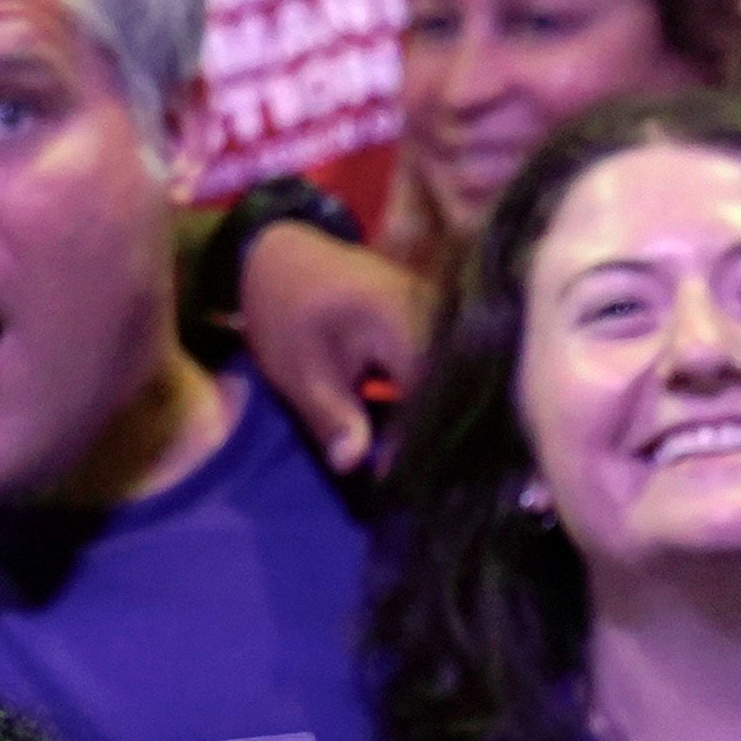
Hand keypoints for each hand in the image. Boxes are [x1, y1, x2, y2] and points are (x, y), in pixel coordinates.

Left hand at [235, 225, 431, 475]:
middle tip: (422, 484)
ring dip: (441, 418)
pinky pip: (448, 364)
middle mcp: (437, 311)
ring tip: (430, 465)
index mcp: (403, 319)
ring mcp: (443, 310)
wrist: (284, 256)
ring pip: (456, 377)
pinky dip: (437, 397)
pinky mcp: (438, 316)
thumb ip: (332, 418)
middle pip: (454, 386)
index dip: (419, 443)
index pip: (431, 394)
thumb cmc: (284, 311)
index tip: (401, 485)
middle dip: (438, 436)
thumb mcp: (298, 372)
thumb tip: (356, 465)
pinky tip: (422, 431)